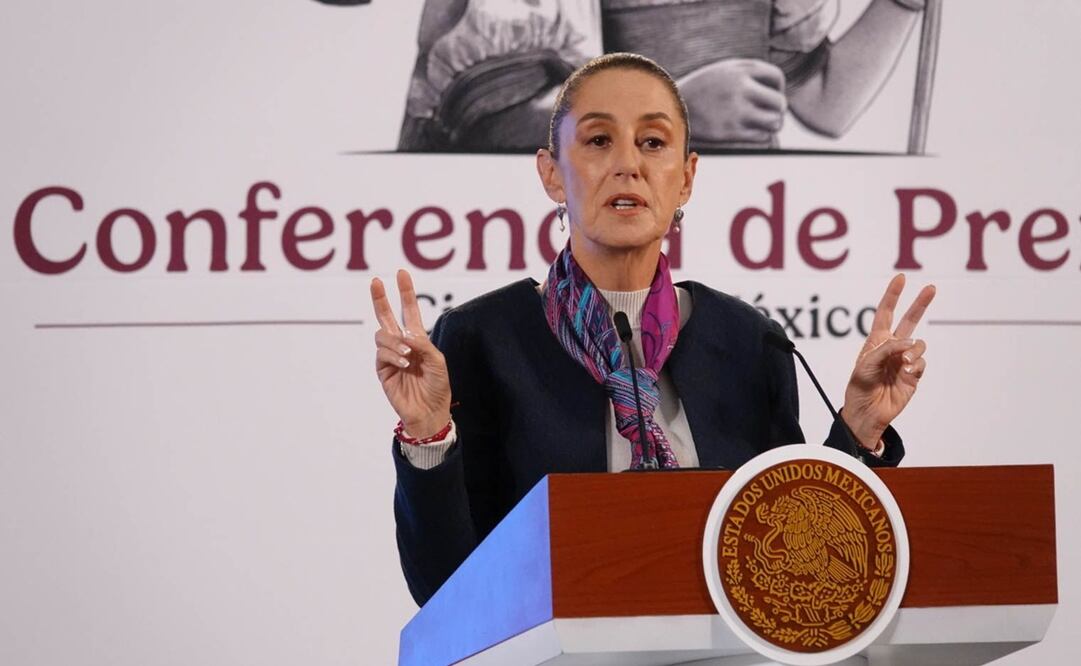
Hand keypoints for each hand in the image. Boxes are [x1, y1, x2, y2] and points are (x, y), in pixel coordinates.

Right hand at [370, 269, 451, 438]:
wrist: (429, 411)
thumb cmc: (437, 387)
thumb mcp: (438, 362)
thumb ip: (424, 345)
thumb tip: (406, 334)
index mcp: (418, 339)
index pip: (409, 311)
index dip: (406, 293)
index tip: (402, 274)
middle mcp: (402, 344)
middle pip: (386, 316)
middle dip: (381, 298)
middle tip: (376, 281)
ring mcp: (390, 356)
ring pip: (382, 335)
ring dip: (394, 341)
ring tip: (407, 354)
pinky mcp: (383, 370)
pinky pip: (382, 354)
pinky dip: (393, 355)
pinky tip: (404, 363)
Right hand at [677, 59, 786, 143]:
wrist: (670, 108)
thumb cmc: (702, 90)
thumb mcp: (724, 71)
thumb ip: (750, 74)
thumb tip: (781, 91)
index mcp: (740, 70)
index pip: (776, 78)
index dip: (777, 88)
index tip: (768, 95)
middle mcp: (740, 89)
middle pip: (779, 103)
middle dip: (777, 110)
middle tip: (768, 114)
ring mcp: (735, 111)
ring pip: (774, 122)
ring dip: (771, 125)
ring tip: (761, 124)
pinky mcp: (730, 132)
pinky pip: (761, 137)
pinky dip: (760, 136)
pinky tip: (748, 133)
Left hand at [842, 274, 935, 449]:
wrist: (868, 411)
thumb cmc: (860, 387)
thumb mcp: (865, 366)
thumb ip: (885, 350)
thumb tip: (909, 343)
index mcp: (877, 341)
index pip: (885, 313)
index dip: (892, 295)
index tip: (900, 278)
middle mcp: (893, 347)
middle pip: (910, 320)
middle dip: (920, 304)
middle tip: (931, 288)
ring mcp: (905, 360)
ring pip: (919, 344)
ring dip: (913, 351)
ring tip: (903, 364)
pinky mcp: (914, 374)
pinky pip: (922, 362)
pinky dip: (916, 365)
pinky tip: (907, 372)